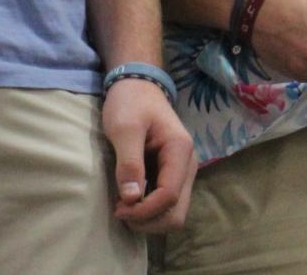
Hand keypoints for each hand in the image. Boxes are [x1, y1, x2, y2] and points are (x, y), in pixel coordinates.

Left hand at [102, 78, 196, 233]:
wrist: (139, 86)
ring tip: (124, 206)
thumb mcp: (125, 129)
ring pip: (174, 212)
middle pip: (177, 212)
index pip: (169, 196)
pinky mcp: (173, 174)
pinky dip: (149, 211)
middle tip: (121, 210)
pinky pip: (167, 204)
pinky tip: (130, 199)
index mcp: (180, 151)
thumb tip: (131, 198)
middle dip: (148, 220)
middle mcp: (188, 164)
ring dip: (149, 218)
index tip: (117, 208)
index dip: (143, 210)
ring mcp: (183, 171)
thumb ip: (129, 163)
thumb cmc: (131, 104)